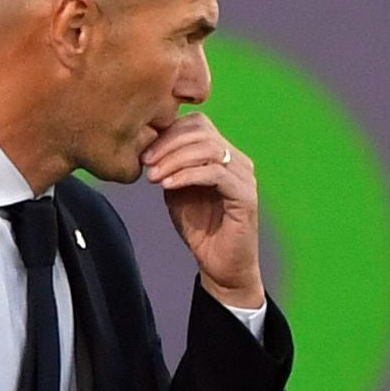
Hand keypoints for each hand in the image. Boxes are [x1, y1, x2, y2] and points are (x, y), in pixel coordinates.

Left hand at [146, 112, 265, 310]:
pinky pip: (215, 173)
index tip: (143, 153)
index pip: (197, 124)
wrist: (222, 266)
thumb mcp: (178, 191)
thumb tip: (149, 146)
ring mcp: (244, 176)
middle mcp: (238, 160)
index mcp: (223, 154)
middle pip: (202, 131)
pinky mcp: (245, 196)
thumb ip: (170, 167)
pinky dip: (187, 175)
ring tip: (154, 177)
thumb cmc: (201, 229)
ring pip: (208, 149)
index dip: (168, 133)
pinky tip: (168, 186)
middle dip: (167, 144)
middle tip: (145, 163)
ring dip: (174, 160)